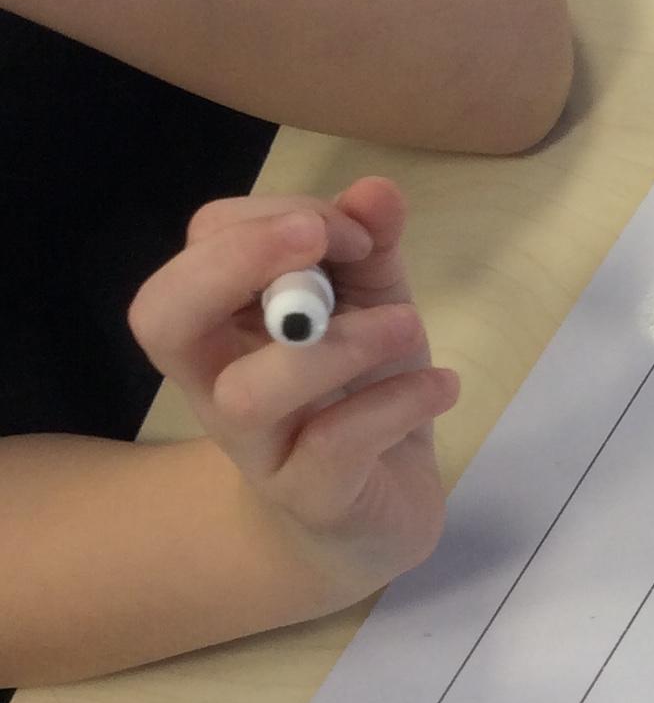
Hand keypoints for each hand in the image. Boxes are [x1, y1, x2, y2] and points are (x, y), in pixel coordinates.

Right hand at [128, 178, 458, 609]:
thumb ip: (371, 247)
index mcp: (223, 319)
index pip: (203, 243)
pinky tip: (440, 386)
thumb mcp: (373, 305)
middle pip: (163, 318)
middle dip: (237, 262)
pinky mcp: (311, 498)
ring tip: (406, 326)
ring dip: (334, 344)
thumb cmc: (359, 393)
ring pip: (249, 393)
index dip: (271, 218)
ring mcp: (258, 448)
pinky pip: (332, 446)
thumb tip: (377, 191)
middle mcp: (216, 382)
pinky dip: (393, 404)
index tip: (349, 229)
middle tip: (319, 241)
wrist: (377, 511)